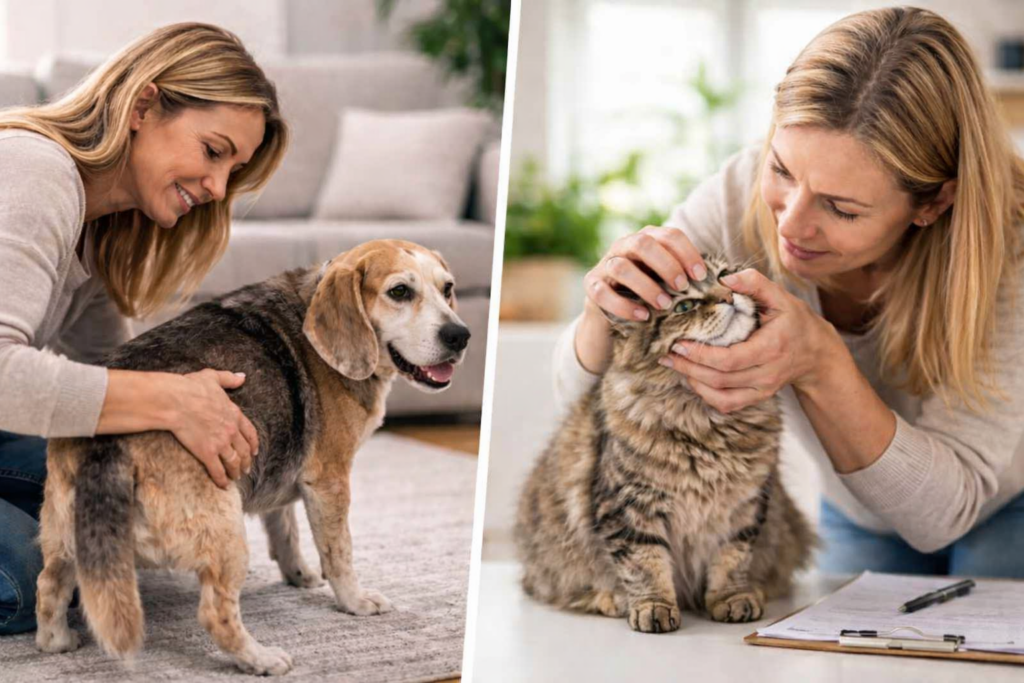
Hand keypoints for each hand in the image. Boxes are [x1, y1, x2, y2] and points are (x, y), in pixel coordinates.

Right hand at [170, 369, 258, 487]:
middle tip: (246, 469)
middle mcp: (231, 430)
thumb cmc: (190, 387)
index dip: (253, 444)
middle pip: (244, 450)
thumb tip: (243, 377)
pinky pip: (218, 470)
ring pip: (234, 462)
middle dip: (246, 461)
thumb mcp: (212, 377)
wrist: (175, 401)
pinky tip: (223, 485)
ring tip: (236, 478)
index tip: (255, 451)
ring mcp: (220, 443)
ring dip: (236, 471)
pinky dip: (221, 479)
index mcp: (234, 414)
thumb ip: (229, 379)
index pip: (249, 432)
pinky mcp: (207, 453)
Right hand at [583, 225, 708, 321]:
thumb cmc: (648, 296)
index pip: (668, 235)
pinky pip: (603, 293)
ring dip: (646, 286)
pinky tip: (643, 317)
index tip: (701, 276)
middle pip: (642, 243)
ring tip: (664, 305)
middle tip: (683, 287)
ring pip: (621, 267)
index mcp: (645, 240)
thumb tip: (721, 282)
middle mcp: (622, 247)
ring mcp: (604, 266)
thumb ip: (684, 276)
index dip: (687, 253)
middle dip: (666, 264)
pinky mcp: (591, 287)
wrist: (611, 317)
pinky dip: (625, 306)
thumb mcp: (666, 282)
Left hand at [659, 268, 841, 412]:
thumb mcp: (780, 296)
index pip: (729, 360)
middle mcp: (767, 373)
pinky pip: (727, 404)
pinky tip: (692, 378)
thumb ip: (754, 283)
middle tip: (667, 353)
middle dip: (689, 367)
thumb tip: (725, 278)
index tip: (679, 342)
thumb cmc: (795, 321)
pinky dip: (705, 395)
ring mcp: (763, 389)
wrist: (816, 352)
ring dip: (693, 381)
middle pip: (720, 379)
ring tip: (674, 363)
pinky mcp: (757, 397)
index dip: (701, 355)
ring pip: (720, 395)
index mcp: (771, 348)